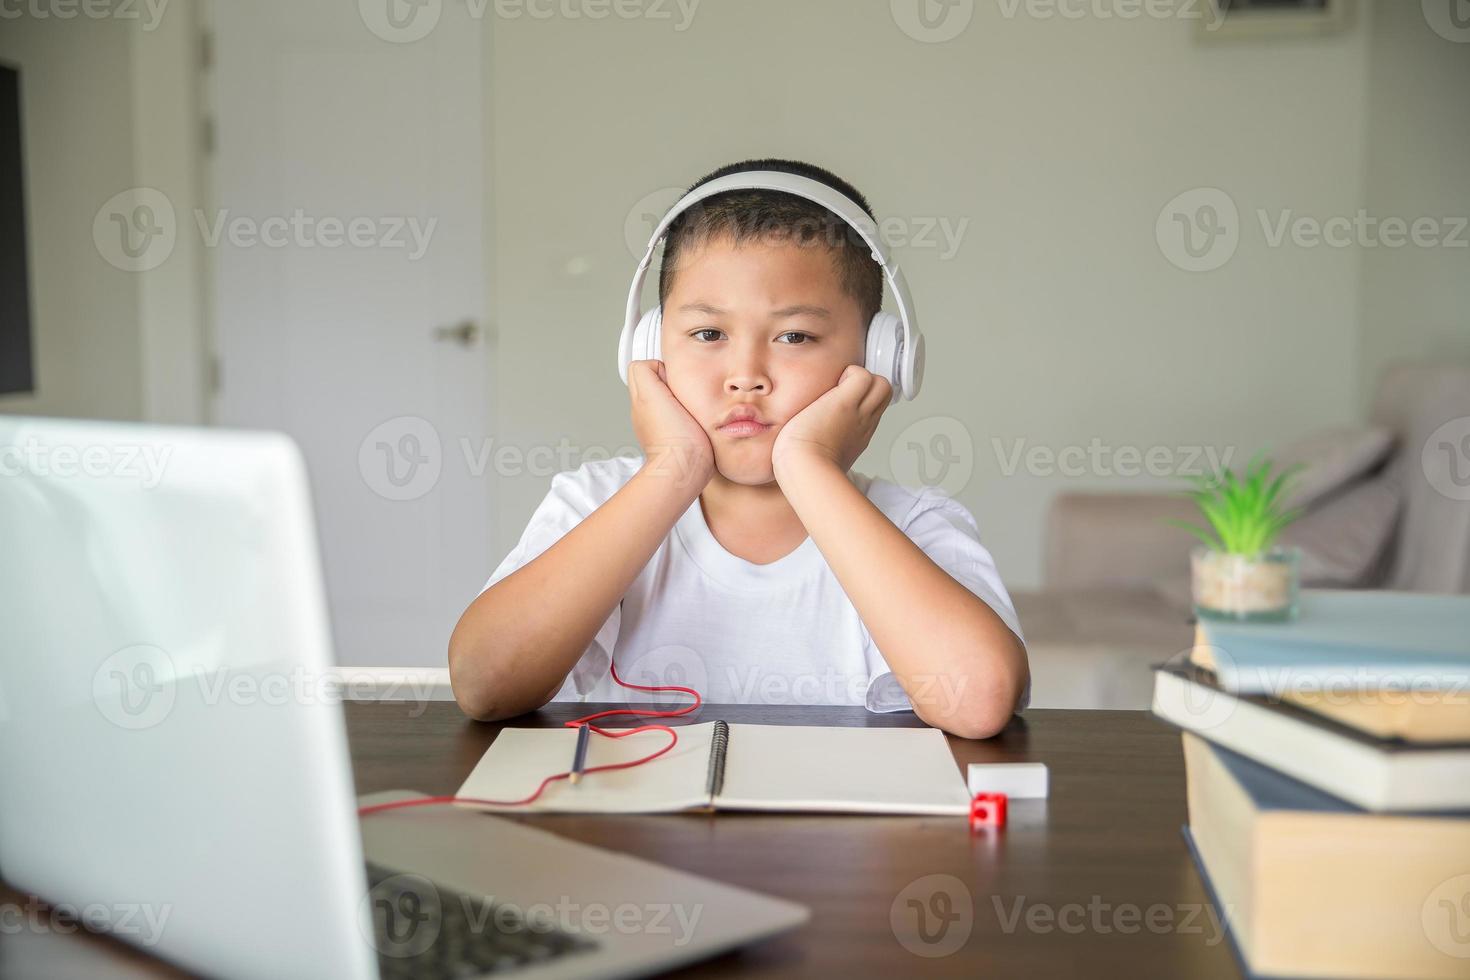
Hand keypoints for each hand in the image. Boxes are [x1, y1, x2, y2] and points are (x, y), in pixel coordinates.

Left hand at [627, 359, 714, 492]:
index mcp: (641, 400)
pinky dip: (690, 415)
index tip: (674, 377)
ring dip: (684, 399)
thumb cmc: (674, 438)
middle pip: (659, 383)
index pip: (645, 368)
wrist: (687, 471)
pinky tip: (697, 420)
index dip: (662, 367)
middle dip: (673, 382)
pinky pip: (683, 418)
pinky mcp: (680, 439)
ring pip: (672, 400)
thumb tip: (656, 366)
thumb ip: (645, 372)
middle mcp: (647, 414)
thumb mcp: (651, 394)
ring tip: (692, 406)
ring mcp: (662, 428)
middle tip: (685, 390)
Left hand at [771, 364, 891, 478]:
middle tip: (842, 389)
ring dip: (859, 377)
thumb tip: (807, 443)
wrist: (805, 470)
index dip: (862, 398)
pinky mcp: (846, 402)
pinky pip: (861, 374)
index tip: (844, 401)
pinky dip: (848, 372)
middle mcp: (863, 423)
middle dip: (867, 384)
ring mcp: (858, 412)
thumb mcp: (821, 457)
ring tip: (836, 387)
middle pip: (883, 393)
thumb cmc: (804, 468)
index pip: (871, 408)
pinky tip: (831, 385)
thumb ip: (821, 446)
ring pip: (880, 383)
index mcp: (857, 435)